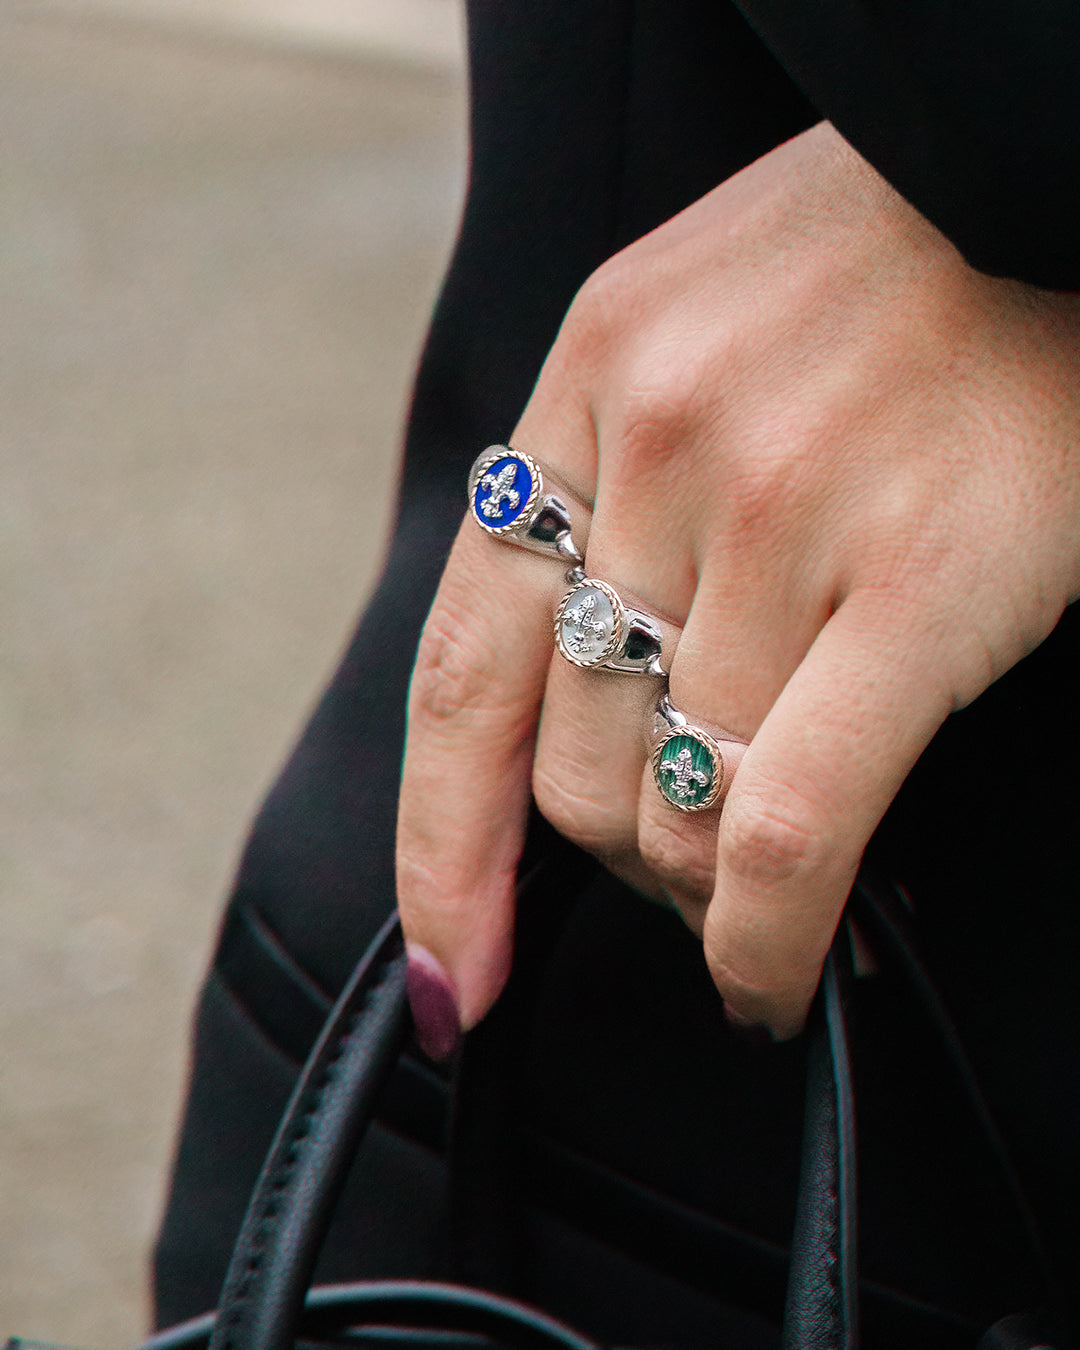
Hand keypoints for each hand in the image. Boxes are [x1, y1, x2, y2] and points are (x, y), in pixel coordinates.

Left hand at [396, 121, 1079, 1048]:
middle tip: (685, 875)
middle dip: (621, 862)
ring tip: (749, 897)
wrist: (1048, 170)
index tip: (445, 969)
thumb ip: (610, 498)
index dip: (442, 851)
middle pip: (574, 769)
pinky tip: (768, 977)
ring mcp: (781, 514)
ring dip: (703, 894)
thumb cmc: (881, 272)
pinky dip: (764, 942)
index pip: (460, 673)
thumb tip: (587, 702)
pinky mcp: (919, 581)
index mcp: (589, 386)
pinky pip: (789, 831)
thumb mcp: (692, 334)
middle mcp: (661, 448)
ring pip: (678, 814)